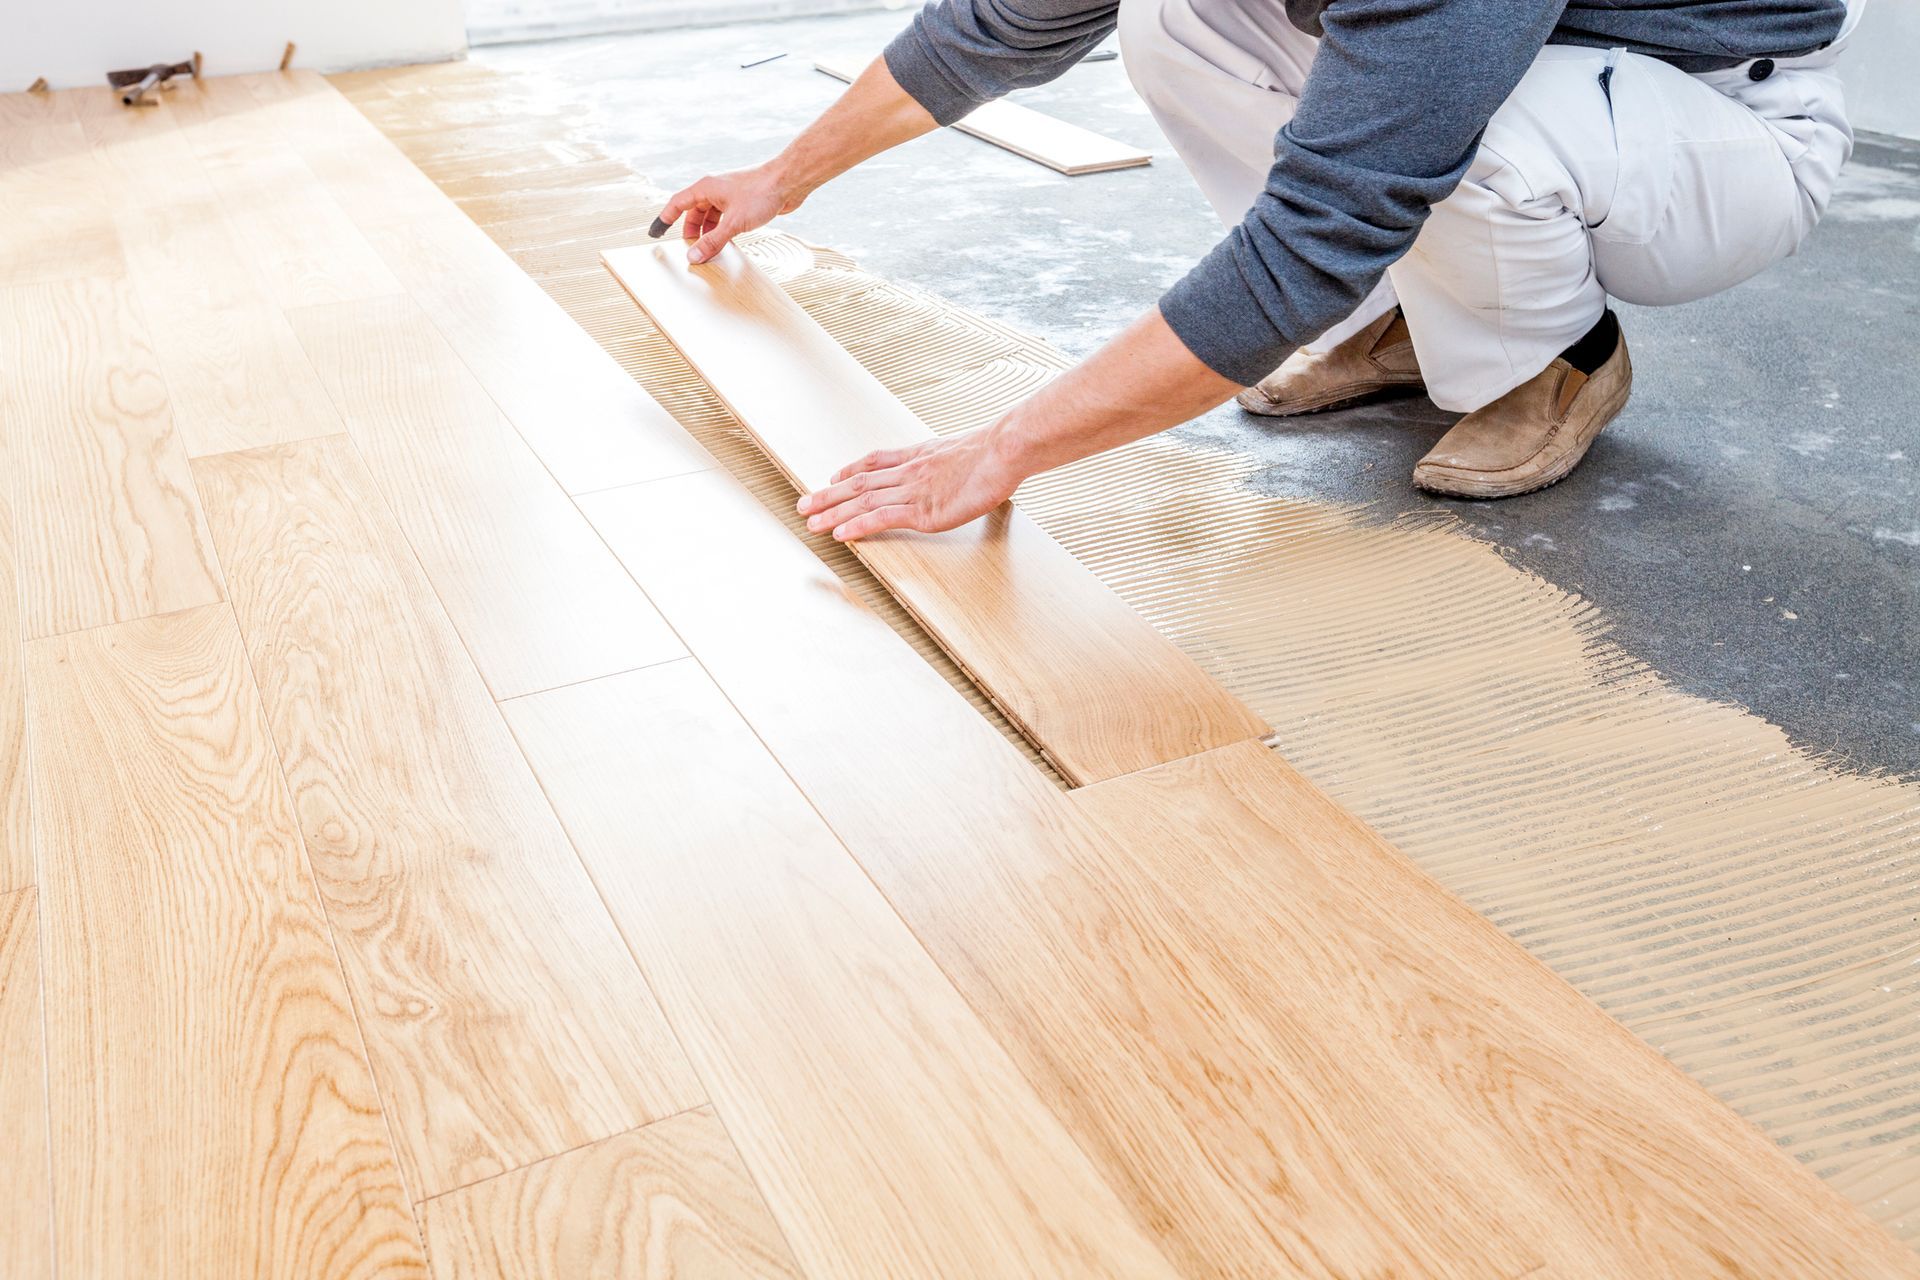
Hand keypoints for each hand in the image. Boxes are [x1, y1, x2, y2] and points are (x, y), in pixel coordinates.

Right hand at [659, 163, 804, 262]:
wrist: (788, 181)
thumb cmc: (761, 193)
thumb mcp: (733, 223)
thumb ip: (713, 241)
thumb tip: (694, 256)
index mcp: (706, 187)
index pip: (677, 203)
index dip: (666, 218)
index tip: (657, 232)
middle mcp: (715, 190)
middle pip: (694, 212)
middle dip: (691, 232)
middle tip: (690, 250)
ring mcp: (729, 196)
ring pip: (711, 217)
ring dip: (708, 233)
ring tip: (709, 250)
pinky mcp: (742, 203)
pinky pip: (725, 218)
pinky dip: (722, 231)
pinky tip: (725, 243)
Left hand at [797, 427, 1027, 540]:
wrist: (1003, 451)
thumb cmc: (996, 451)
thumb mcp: (969, 448)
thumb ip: (956, 459)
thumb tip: (964, 463)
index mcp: (920, 456)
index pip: (876, 462)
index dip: (852, 470)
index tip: (834, 477)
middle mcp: (909, 472)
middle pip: (859, 483)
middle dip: (828, 495)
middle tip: (803, 504)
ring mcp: (914, 491)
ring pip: (862, 501)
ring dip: (832, 512)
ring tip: (810, 521)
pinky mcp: (923, 512)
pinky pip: (881, 518)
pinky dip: (857, 525)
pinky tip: (841, 534)